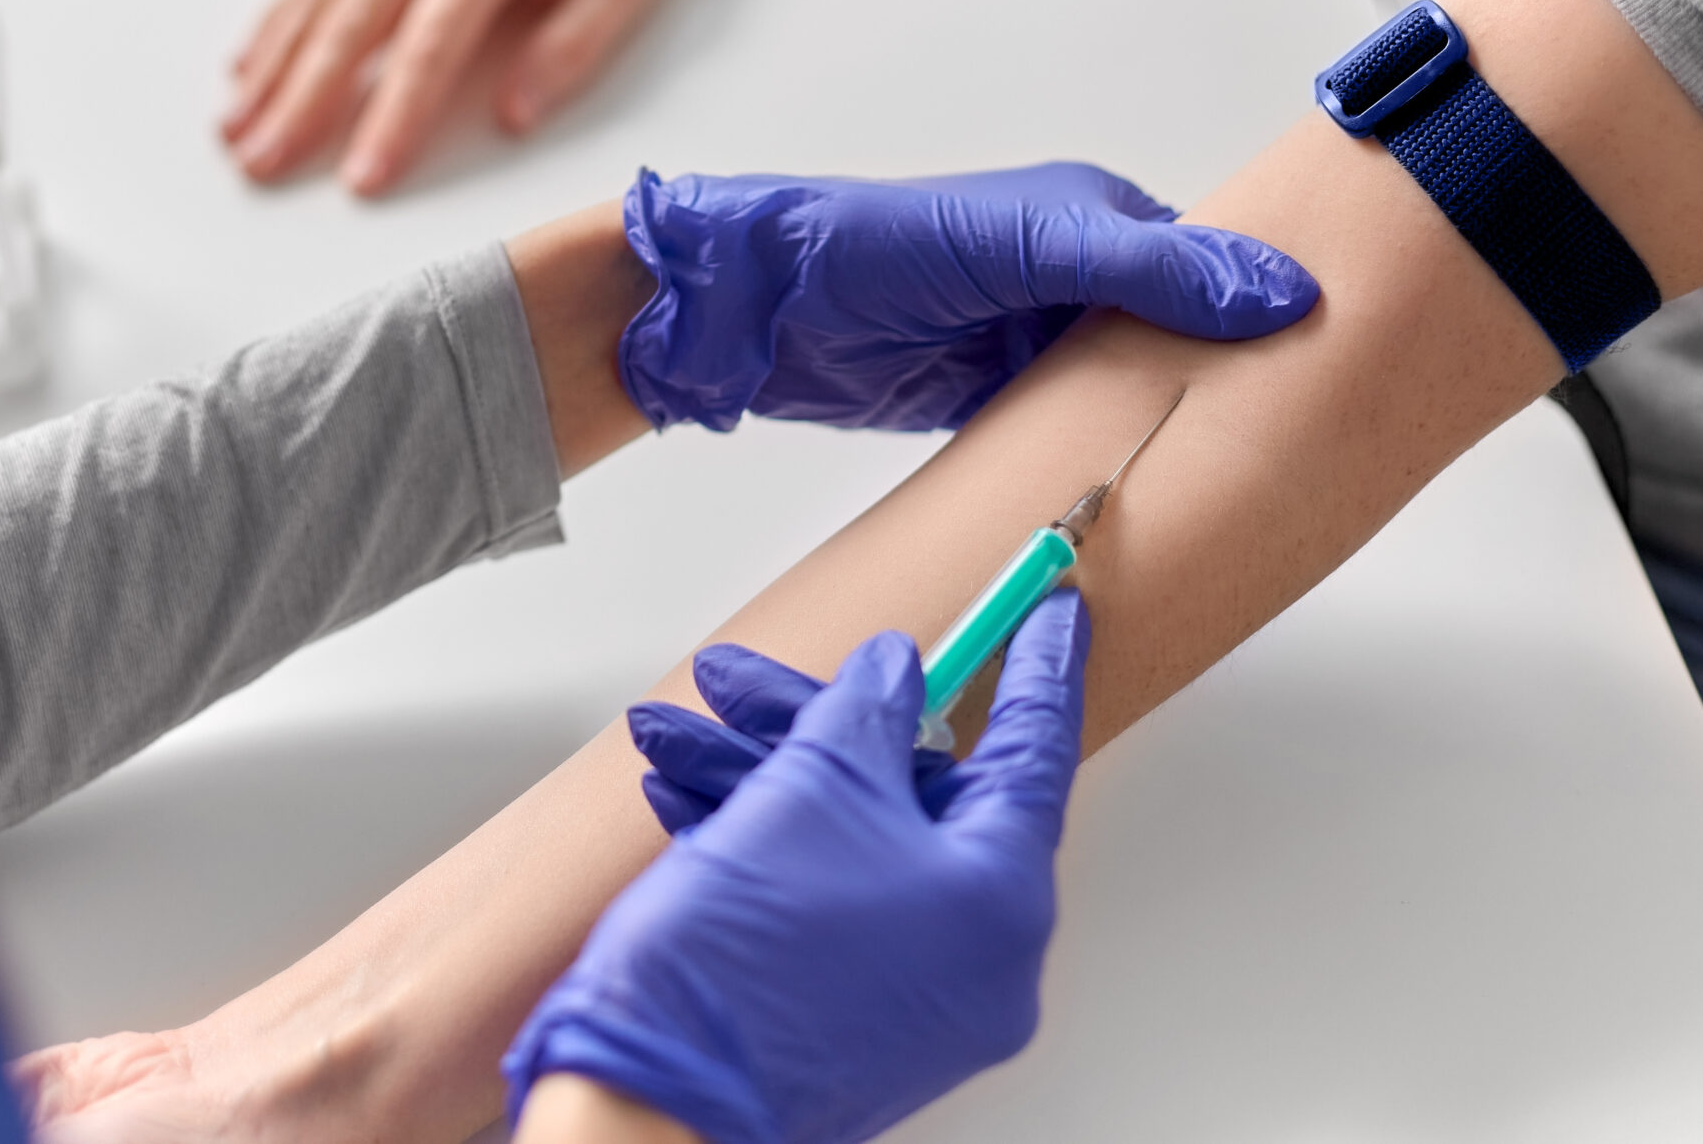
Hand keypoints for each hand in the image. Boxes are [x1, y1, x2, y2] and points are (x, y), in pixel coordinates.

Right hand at [223, 0, 706, 195]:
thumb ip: (569, 51)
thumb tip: (513, 118)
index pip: (429, 48)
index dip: (392, 119)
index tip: (361, 179)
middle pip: (350, 24)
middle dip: (299, 101)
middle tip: (259, 164)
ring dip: (271, 66)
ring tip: (234, 129)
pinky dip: (279, 20)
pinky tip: (247, 65)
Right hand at [504, 594, 1089, 1143]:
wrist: (650, 1107)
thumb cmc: (740, 969)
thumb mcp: (810, 790)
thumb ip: (866, 714)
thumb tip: (894, 676)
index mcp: (1000, 898)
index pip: (1034, 749)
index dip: (1033, 665)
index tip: (1051, 609)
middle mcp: (978, 957)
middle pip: (916, 792)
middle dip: (815, 724)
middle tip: (752, 680)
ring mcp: (916, 995)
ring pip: (852, 838)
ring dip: (762, 776)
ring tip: (678, 736)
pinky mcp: (850, 1014)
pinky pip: (825, 895)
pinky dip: (760, 841)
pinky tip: (684, 798)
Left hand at [618, 163, 1318, 431]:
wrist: (756, 310)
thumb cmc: (877, 247)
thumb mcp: (1025, 244)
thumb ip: (1149, 267)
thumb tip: (1281, 292)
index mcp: (1099, 217)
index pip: (1220, 262)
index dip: (1277, 306)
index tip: (1353, 352)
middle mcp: (1076, 275)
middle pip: (1186, 336)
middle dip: (1236, 381)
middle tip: (1317, 438)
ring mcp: (1035, 341)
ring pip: (1134, 391)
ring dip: (1172, 426)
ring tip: (1255, 478)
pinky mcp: (994, 402)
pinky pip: (1073, 433)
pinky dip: (1107, 457)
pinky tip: (1154, 493)